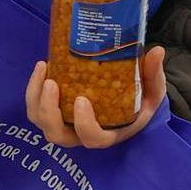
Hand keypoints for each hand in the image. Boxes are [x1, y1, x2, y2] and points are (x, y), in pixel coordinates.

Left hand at [24, 47, 167, 148]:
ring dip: (36, 98)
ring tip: (43, 71)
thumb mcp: (151, 90)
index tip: (81, 100)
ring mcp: (63, 124)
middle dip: (49, 111)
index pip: (92, 138)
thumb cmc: (139, 99)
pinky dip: (33, 89)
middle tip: (52, 83)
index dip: (83, 124)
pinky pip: (35, 107)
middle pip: (56, 135)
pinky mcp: (52, 111)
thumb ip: (153, 74)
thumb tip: (157, 51)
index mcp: (107, 133)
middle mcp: (80, 134)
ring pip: (40, 120)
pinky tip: (42, 66)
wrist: (125, 99)